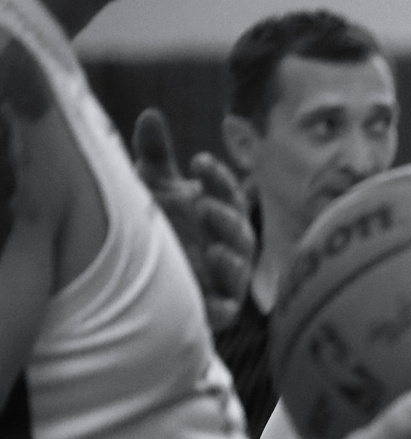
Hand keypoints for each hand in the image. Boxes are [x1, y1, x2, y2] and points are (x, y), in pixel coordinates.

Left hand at [131, 110, 252, 332]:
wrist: (126, 281)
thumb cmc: (149, 231)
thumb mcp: (150, 187)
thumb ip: (155, 154)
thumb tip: (151, 114)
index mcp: (219, 216)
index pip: (230, 196)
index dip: (220, 179)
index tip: (198, 163)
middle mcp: (227, 247)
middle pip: (241, 231)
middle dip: (228, 216)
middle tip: (205, 204)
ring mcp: (224, 280)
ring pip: (241, 265)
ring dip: (231, 250)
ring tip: (212, 239)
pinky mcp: (215, 309)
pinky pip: (231, 302)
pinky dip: (227, 283)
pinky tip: (215, 262)